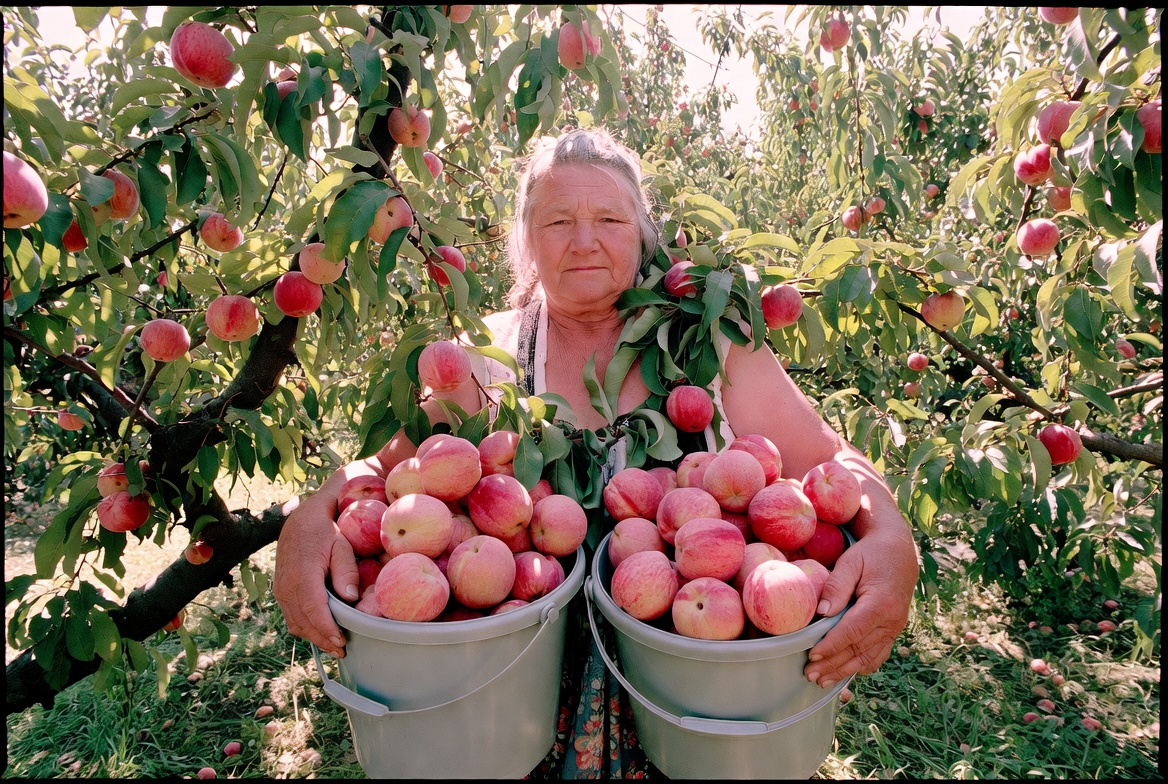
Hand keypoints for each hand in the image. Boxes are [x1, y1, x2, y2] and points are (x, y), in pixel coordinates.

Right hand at [272, 496, 360, 657]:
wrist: (300, 521)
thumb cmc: (325, 532)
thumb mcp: (341, 545)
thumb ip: (346, 571)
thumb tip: (350, 598)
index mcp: (302, 574)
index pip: (314, 610)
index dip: (327, 630)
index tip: (341, 642)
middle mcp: (286, 586)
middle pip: (304, 622)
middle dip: (323, 639)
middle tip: (342, 650)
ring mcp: (280, 590)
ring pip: (295, 623)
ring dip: (313, 637)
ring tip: (333, 646)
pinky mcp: (280, 591)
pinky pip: (291, 616)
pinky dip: (305, 628)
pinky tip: (320, 633)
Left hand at [803, 530, 917, 687]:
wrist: (899, 549)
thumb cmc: (871, 553)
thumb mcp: (851, 562)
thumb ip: (837, 586)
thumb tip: (822, 613)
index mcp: (881, 604)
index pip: (852, 632)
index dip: (831, 646)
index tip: (812, 656)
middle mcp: (892, 621)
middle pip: (859, 650)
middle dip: (833, 665)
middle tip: (810, 674)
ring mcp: (895, 627)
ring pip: (869, 657)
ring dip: (845, 671)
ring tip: (823, 681)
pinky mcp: (894, 629)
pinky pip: (879, 653)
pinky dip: (863, 665)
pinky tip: (847, 673)